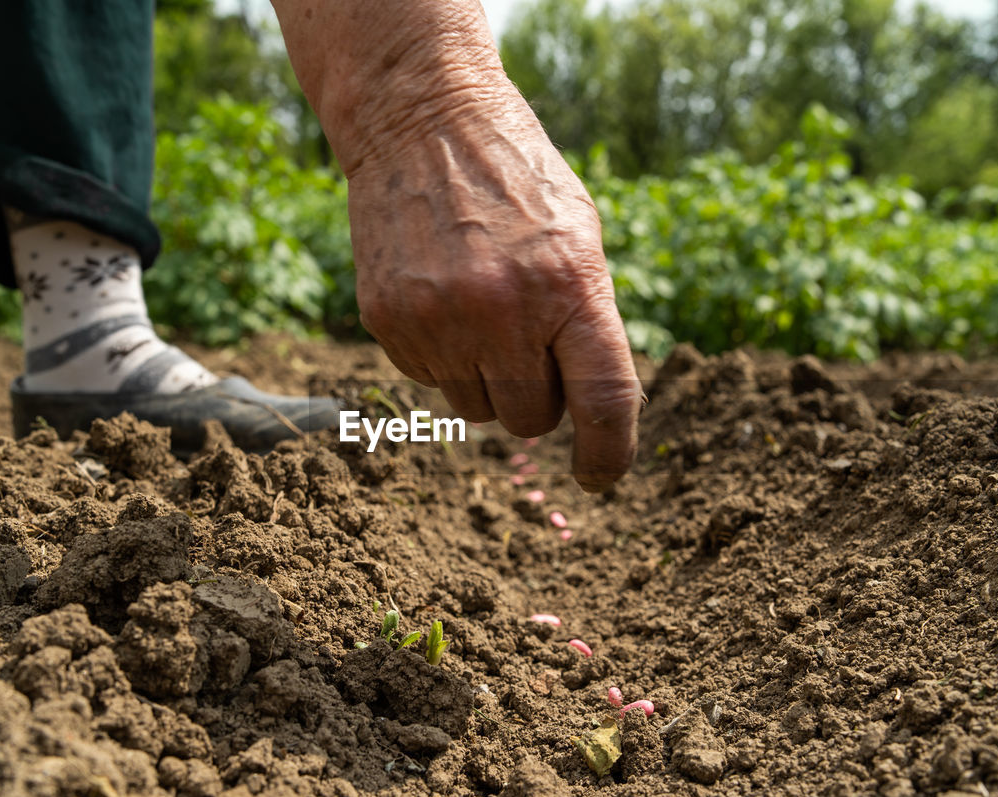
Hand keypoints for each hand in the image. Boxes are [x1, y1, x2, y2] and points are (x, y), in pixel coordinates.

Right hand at [346, 99, 641, 490]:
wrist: (421, 120)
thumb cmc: (517, 179)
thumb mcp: (579, 236)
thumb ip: (588, 321)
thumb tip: (594, 411)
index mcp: (570, 285)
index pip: (604, 400)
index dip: (608, 451)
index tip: (600, 474)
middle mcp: (503, 309)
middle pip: (531, 420)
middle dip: (539, 399)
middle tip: (531, 342)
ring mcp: (439, 318)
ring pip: (477, 409)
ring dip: (488, 377)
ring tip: (482, 306)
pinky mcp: (388, 321)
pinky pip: (430, 381)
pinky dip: (444, 355)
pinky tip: (442, 295)